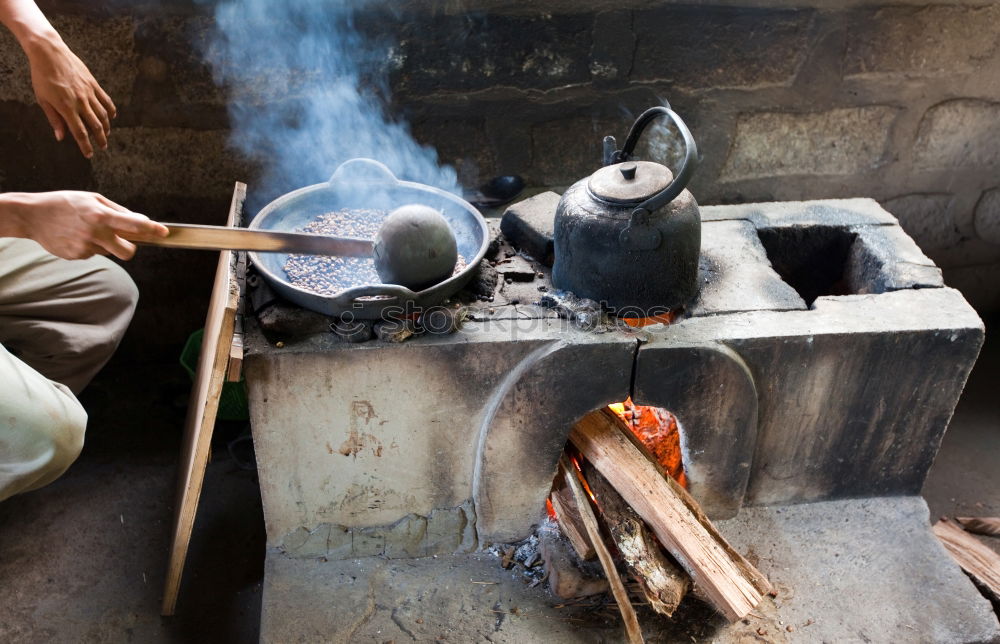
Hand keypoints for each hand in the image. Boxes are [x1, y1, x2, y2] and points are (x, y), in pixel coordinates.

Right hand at [8, 191, 167, 260]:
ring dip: (106, 244)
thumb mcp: (93, 199)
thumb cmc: (67, 203)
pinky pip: (93, 254)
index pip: (134, 225)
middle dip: (130, 248)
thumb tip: (141, 220)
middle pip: (128, 252)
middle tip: (125, 240)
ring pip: (109, 252)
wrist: (33, 215)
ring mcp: (85, 247)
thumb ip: (119, 211)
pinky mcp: (76, 256)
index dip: (152, 229)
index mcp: (100, 215)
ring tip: (88, 230)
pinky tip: (76, 235)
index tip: (164, 232)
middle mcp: (95, 233)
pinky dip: (90, 246)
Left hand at [25, 36, 114, 157]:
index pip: (79, 132)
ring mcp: (89, 92)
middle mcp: (80, 102)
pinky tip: (111, 117)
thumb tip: (61, 137)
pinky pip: (106, 100)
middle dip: (100, 139)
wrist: (49, 52)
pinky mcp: (93, 84)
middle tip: (102, 147)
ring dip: (107, 127)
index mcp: (66, 107)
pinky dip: (111, 110)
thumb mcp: (42, 99)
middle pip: (96, 126)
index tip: (89, 154)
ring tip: (106, 134)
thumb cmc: (42, 76)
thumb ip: (54, 119)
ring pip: (103, 115)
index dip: (85, 146)